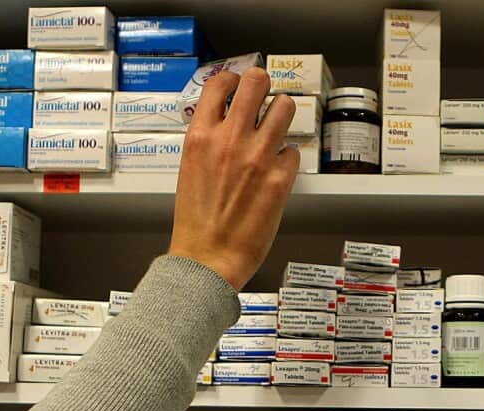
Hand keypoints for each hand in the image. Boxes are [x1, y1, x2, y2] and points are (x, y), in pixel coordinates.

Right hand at [169, 67, 300, 289]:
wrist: (207, 257)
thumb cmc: (197, 221)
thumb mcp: (190, 168)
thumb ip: (208, 140)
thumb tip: (224, 121)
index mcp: (201, 136)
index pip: (220, 82)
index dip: (234, 79)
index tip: (239, 84)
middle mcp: (230, 139)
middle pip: (256, 81)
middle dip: (263, 85)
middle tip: (264, 97)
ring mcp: (257, 156)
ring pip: (284, 106)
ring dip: (282, 114)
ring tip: (277, 127)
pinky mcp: (280, 178)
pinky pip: (293, 150)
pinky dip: (287, 158)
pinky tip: (277, 170)